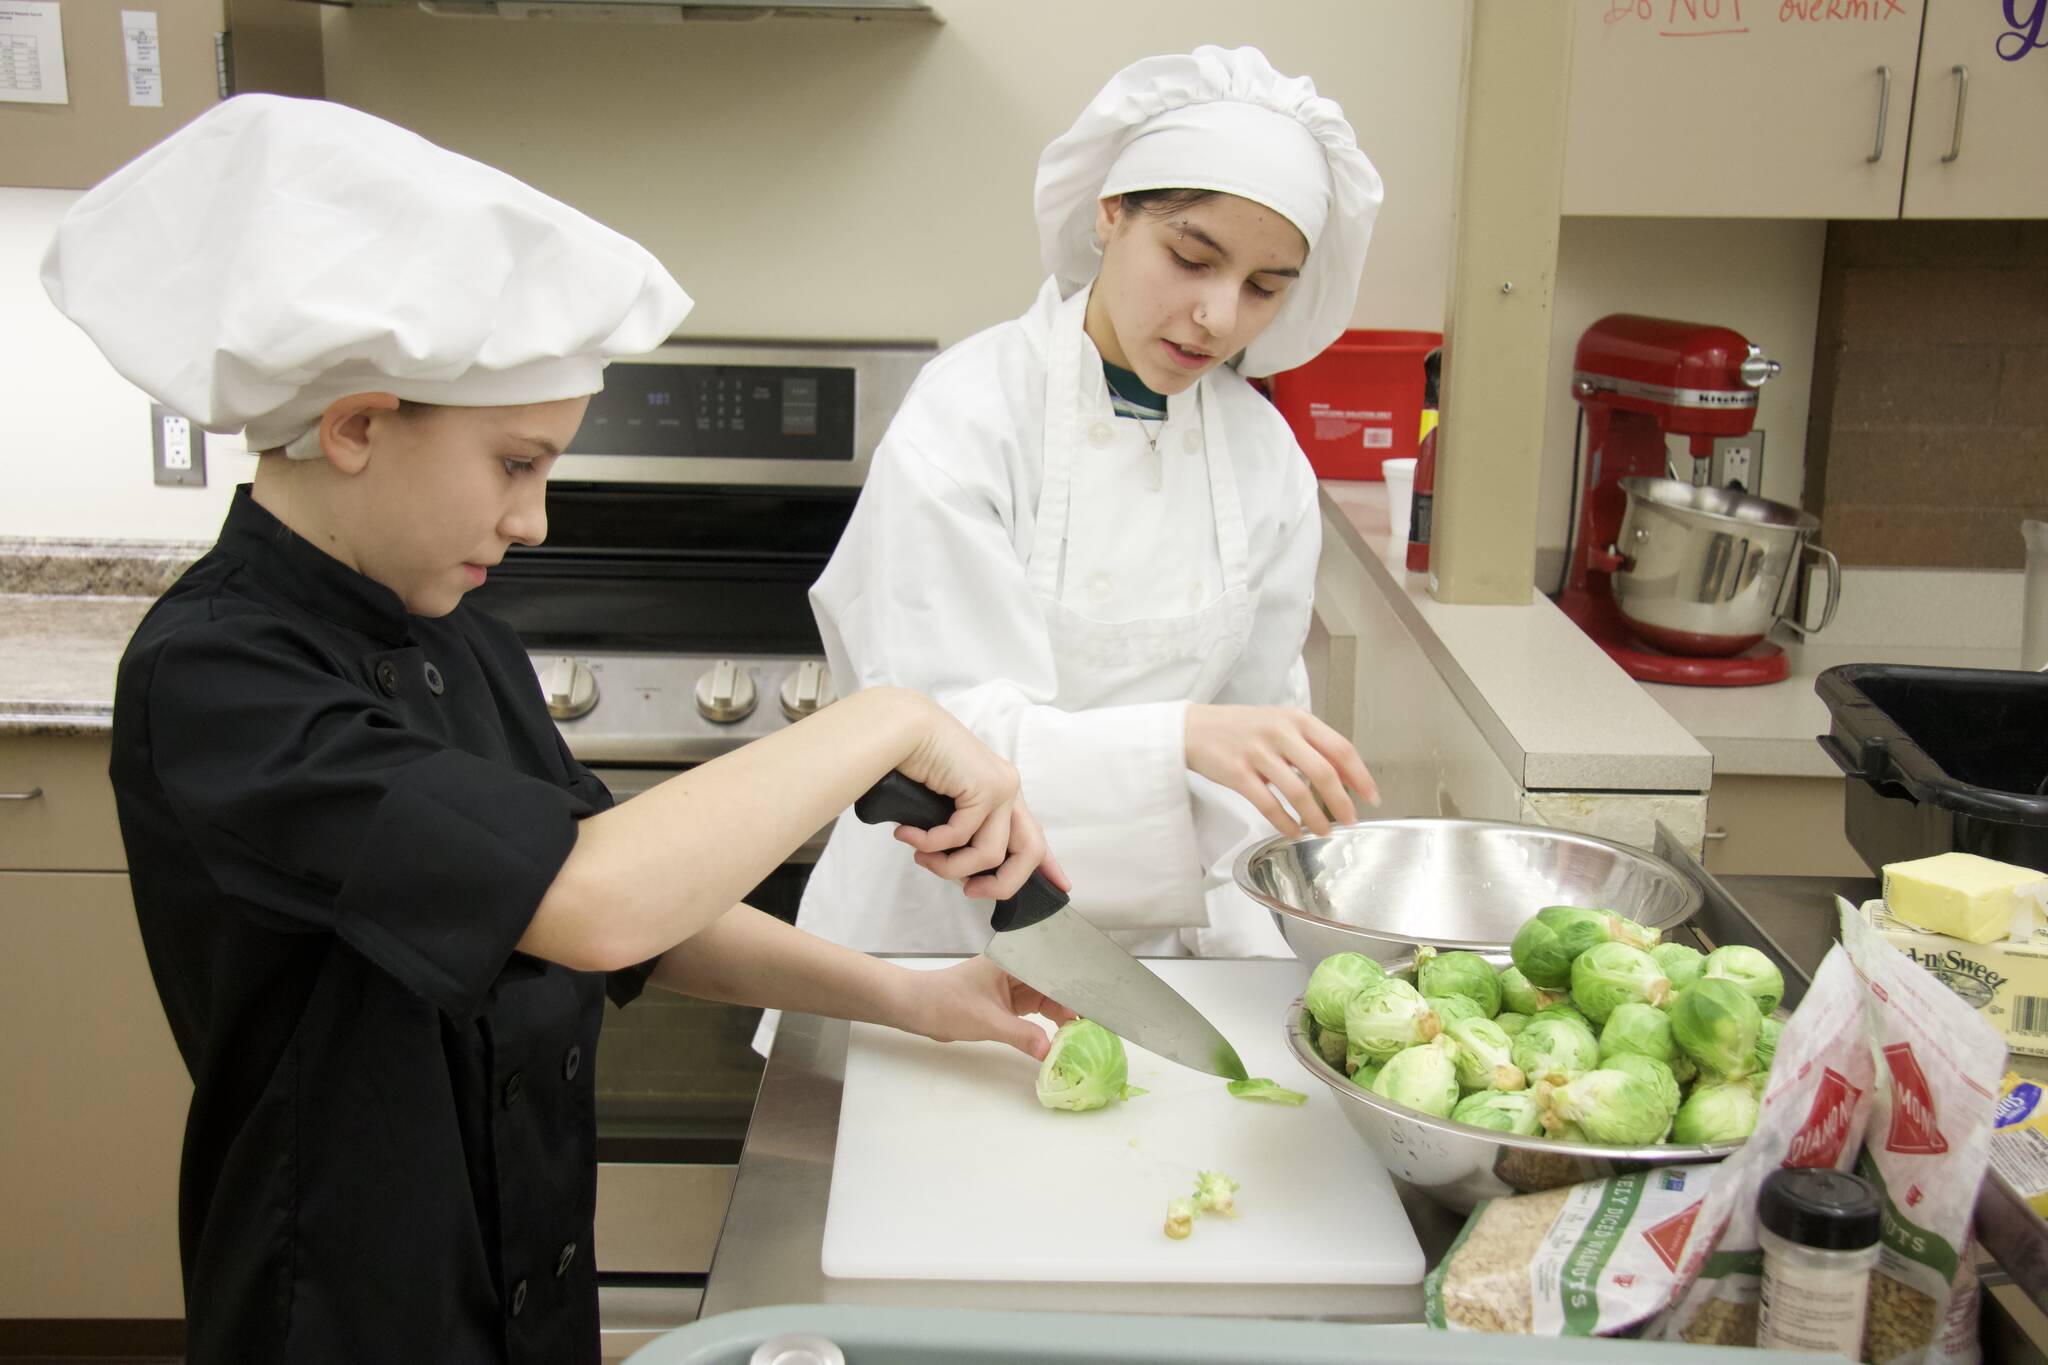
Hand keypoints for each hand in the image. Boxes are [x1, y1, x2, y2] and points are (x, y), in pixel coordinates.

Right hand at [890, 694, 1068, 901]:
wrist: (903, 728)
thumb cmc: (917, 763)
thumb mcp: (948, 804)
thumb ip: (964, 830)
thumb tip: (965, 874)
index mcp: (1004, 790)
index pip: (1034, 833)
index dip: (1049, 865)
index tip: (1062, 885)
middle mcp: (1010, 788)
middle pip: (1029, 852)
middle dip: (1001, 884)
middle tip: (969, 892)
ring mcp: (1002, 787)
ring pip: (990, 855)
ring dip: (950, 867)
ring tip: (921, 858)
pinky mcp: (986, 787)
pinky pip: (961, 837)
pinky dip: (932, 844)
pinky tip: (909, 835)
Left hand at [903, 956, 1079, 1060]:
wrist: (917, 1008)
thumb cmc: (944, 1002)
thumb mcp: (986, 1021)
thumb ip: (1021, 1035)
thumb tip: (1050, 1050)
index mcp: (1013, 959)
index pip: (1053, 968)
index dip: (1075, 985)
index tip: (1094, 1003)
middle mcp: (1018, 968)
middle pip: (1055, 983)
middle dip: (1073, 1002)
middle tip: (1094, 1024)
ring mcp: (1014, 984)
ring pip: (1049, 998)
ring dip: (1063, 1015)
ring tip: (1081, 1033)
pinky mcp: (1010, 1001)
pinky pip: (1037, 1010)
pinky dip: (1048, 1023)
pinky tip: (1060, 1035)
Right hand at [1184, 704, 1379, 837]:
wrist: (1194, 728)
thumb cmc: (1241, 728)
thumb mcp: (1281, 724)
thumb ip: (1312, 745)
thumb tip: (1347, 776)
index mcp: (1297, 719)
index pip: (1340, 748)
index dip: (1360, 776)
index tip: (1371, 797)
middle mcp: (1280, 733)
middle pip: (1323, 772)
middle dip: (1341, 802)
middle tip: (1349, 821)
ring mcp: (1258, 753)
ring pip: (1298, 792)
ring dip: (1315, 818)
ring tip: (1323, 831)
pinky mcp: (1237, 773)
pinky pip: (1268, 804)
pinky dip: (1285, 823)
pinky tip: (1293, 831)